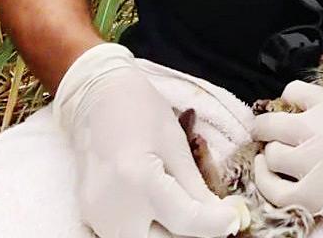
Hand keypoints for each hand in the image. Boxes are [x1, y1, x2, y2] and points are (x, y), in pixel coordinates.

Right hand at [54, 43, 248, 237]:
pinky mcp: (90, 218)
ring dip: (168, 233)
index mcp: (138, 179)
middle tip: (209, 217)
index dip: (216, 224)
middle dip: (191, 232)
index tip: (232, 220)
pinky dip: (147, 229)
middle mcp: (113, 206)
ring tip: (184, 212)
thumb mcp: (177, 145)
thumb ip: (197, 189)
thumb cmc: (142, 111)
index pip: (187, 221)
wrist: (98, 98)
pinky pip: (126, 235)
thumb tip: (223, 220)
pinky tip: (159, 212)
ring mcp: (97, 216)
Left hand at [250, 81, 322, 234]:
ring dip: (272, 154)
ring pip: (272, 155)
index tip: (288, 108)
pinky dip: (265, 180)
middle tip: (267, 130)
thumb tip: (304, 97)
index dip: (288, 99)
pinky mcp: (314, 196)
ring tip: (277, 154)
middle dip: (266, 126)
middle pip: (272, 123)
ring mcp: (316, 165)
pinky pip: (273, 189)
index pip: (293, 91)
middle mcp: (322, 131)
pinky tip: (267, 172)